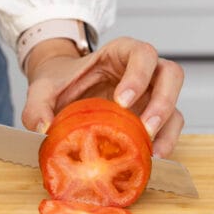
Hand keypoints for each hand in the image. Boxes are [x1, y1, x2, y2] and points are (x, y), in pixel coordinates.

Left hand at [22, 36, 183, 157]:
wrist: (64, 92)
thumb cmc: (60, 83)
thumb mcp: (43, 89)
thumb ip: (37, 106)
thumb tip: (44, 130)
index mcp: (120, 53)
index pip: (142, 54)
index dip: (138, 75)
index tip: (122, 102)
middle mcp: (144, 72)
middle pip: (171, 75)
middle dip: (162, 102)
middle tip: (145, 128)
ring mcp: (151, 95)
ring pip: (176, 104)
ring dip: (167, 129)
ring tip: (152, 153)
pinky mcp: (152, 118)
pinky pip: (169, 129)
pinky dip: (165, 144)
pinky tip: (150, 160)